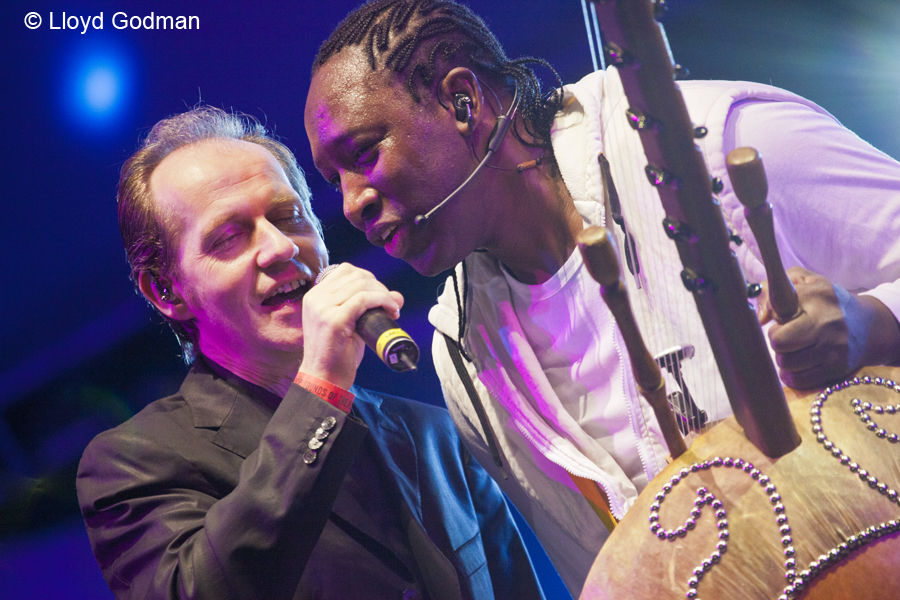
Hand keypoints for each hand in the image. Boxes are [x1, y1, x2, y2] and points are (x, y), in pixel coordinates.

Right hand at [299, 263, 403, 389]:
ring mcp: (323, 307)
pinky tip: (391, 310)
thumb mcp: (351, 324)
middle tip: (390, 304)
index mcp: (315, 296)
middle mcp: (315, 298)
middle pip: (356, 276)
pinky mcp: (334, 319)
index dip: (368, 278)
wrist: (323, 378)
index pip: (345, 270)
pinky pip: (364, 299)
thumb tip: (397, 295)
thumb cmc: (337, 354)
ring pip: (362, 285)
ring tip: (392, 309)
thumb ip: (367, 307)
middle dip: (379, 286)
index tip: (380, 294)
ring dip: (383, 294)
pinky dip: (382, 300)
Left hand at [758, 267, 899, 388]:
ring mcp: (834, 349)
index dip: (773, 316)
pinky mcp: (836, 370)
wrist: (868, 325)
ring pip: (786, 363)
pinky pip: (798, 380)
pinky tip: (798, 364)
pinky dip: (791, 374)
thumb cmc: (825, 302)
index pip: (777, 311)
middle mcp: (827, 323)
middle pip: (778, 342)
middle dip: (776, 340)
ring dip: (784, 358)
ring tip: (795, 349)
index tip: (781, 316)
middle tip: (786, 336)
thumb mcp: (803, 282)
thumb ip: (772, 289)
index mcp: (817, 297)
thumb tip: (760, 317)